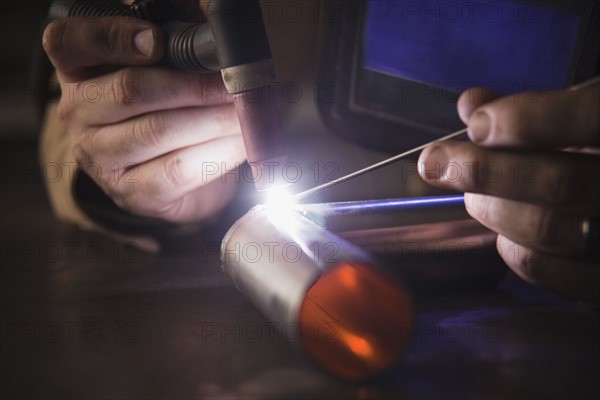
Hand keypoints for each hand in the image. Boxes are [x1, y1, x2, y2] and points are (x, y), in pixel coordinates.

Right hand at [42, 13, 245, 223]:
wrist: (169, 174)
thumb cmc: (168, 106)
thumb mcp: (165, 64)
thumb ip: (176, 34)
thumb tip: (207, 9)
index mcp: (77, 69)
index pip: (69, 41)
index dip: (113, 37)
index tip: (158, 41)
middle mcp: (77, 113)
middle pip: (131, 90)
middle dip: (194, 85)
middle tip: (236, 82)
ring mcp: (100, 158)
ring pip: (158, 131)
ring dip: (213, 119)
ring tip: (246, 111)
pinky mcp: (131, 193)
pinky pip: (177, 170)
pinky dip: (217, 153)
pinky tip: (242, 142)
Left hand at [418, 81, 599, 304]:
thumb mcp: (593, 124)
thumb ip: (540, 110)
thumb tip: (472, 103)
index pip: (593, 118)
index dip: (528, 119)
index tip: (478, 121)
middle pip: (558, 182)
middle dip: (484, 170)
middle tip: (439, 162)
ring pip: (546, 229)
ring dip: (491, 208)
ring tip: (473, 193)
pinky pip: (548, 271)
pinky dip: (510, 248)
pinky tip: (504, 232)